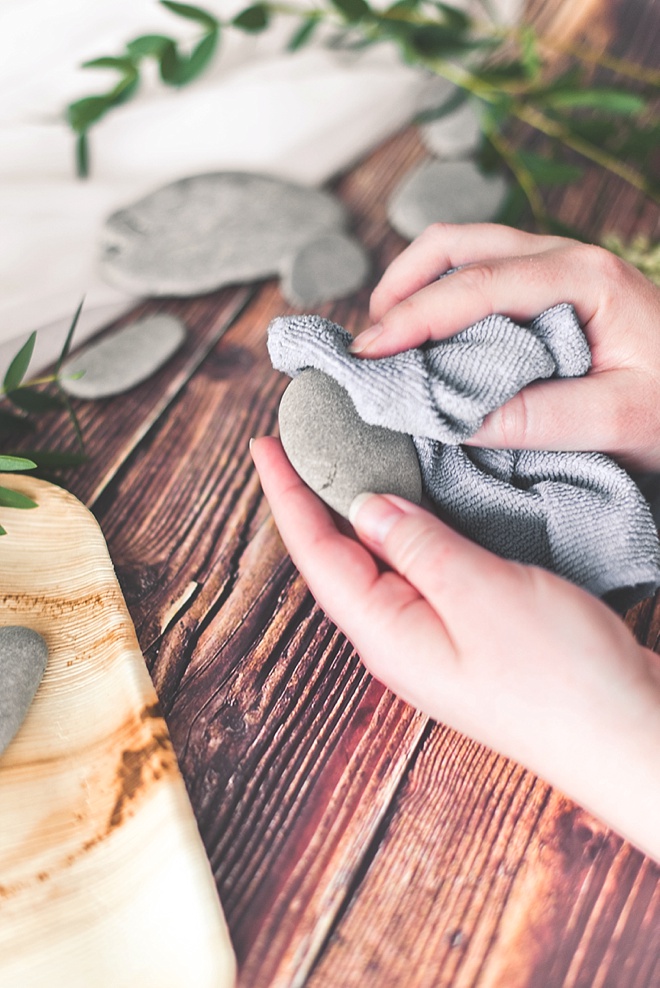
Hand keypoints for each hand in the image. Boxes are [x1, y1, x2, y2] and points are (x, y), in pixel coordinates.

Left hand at [252, 436, 659, 860]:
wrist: (627, 735)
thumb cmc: (562, 678)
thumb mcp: (482, 594)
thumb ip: (419, 547)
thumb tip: (366, 507)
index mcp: (385, 634)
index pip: (314, 552)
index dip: (286, 494)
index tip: (264, 444)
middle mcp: (397, 640)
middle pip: (335, 558)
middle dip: (312, 498)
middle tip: (300, 441)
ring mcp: (432, 640)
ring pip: (375, 563)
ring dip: (354, 511)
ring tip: (342, 461)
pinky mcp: (467, 635)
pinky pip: (415, 571)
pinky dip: (403, 529)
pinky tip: (412, 507)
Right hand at [349, 224, 659, 471]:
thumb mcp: (621, 421)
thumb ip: (540, 418)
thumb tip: (453, 418)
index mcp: (585, 277)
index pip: (476, 285)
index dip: (411, 317)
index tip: (366, 354)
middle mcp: (566, 257)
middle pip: (457, 245)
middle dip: (399, 289)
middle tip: (368, 348)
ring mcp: (558, 267)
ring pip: (464, 252)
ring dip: (415, 289)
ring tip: (389, 343)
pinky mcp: (553, 288)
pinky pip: (482, 275)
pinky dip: (441, 299)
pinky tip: (430, 342)